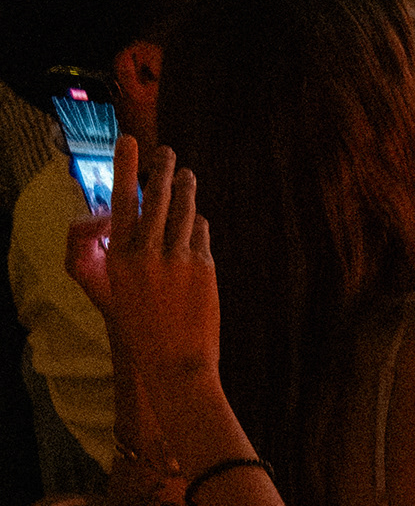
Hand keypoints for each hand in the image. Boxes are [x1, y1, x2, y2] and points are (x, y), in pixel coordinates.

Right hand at [65, 136, 221, 407]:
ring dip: (187, 189)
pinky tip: (196, 222)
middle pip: (159, 197)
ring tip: (187, 175)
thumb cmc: (143, 332)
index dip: (127, 167)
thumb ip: (126, 256)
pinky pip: (202, 233)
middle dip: (163, 169)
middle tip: (167, 151)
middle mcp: (148, 253)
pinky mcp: (204, 267)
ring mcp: (179, 259)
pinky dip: (198, 225)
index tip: (130, 141)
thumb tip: (135, 224)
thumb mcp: (119, 292)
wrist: (175, 364)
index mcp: (121, 258)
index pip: (123, 200)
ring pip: (186, 210)